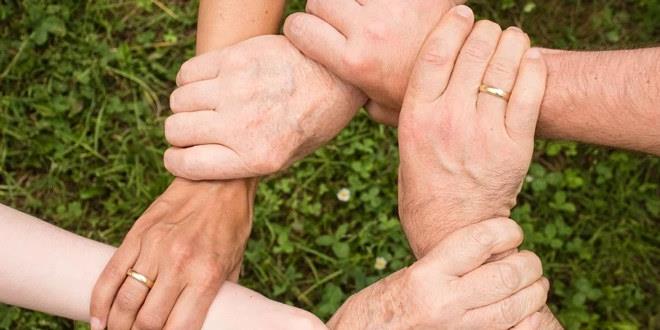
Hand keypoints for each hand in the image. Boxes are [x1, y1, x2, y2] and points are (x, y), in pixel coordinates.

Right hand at [90, 178, 255, 329]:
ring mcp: (154, 248)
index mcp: (207, 274)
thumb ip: (220, 293)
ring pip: (124, 302)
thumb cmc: (231, 223)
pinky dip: (99, 303)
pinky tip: (98, 321)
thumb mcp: (235, 262)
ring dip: (116, 326)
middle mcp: (179, 263)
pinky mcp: (136, 235)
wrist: (218, 179)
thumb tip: (212, 320)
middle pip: (147, 321)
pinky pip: (110, 274)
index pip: (179, 327)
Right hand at [164, 35, 365, 180]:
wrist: (337, 77)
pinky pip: (187, 73)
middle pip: (176, 131)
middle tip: (196, 129)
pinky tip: (209, 84)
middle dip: (180, 134)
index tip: (180, 155)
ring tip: (206, 105)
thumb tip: (199, 163)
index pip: (186, 164)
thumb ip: (243, 163)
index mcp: (257, 157)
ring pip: (178, 100)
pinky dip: (189, 80)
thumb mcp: (286, 158)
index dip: (177, 161)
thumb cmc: (311, 121)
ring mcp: (237, 89)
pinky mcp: (235, 58)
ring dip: (186, 106)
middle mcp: (243, 125)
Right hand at [284, 0, 463, 125]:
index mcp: (355, 62)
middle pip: (319, 0)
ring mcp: (392, 6)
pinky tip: (387, 9)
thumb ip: (355, 100)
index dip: (300, 29)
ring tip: (364, 13)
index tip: (310, 33)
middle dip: (324, 9)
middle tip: (340, 21)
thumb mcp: (383, 107)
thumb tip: (336, 98)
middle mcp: (369, 31)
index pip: (299, 28)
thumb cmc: (422, 91)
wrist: (471, 70)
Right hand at [328, 218, 548, 328]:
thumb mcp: (408, 275)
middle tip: (530, 261)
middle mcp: (444, 303)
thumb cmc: (380, 308)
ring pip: (517, 307)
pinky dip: (530, 320)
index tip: (511, 230)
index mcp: (426, 275)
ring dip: (535, 292)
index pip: (480, 240)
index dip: (506, 230)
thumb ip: (446, 263)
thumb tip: (489, 250)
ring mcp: (459, 329)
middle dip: (528, 264)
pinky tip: (528, 312)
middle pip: (507, 275)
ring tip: (535, 284)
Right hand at [396, 8, 546, 255]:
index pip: (436, 53)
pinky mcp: (514, 146)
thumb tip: (412, 72)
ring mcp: (484, 132)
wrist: (452, 228)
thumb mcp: (404, 143)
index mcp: (416, 116)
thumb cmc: (423, 184)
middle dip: (485, 31)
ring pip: (504, 66)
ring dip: (511, 42)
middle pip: (473, 52)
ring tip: (512, 38)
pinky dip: (533, 68)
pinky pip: (529, 92)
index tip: (462, 12)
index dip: (452, 25)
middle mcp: (449, 119)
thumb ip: (407, 108)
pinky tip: (530, 59)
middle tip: (489, 29)